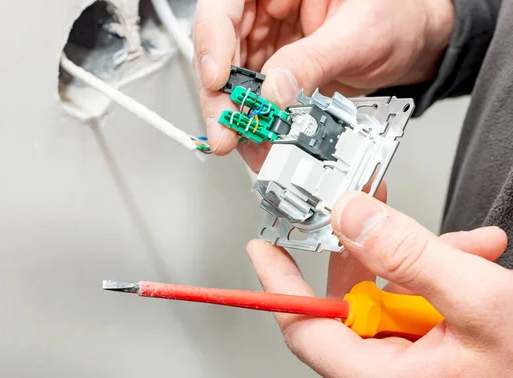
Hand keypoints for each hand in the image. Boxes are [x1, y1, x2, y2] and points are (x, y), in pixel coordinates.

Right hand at [192, 0, 454, 170]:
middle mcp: (267, 9)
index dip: (213, 40)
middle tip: (224, 126)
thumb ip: (313, 60)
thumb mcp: (360, 33)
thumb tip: (274, 91)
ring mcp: (269, 42)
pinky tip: (258, 141)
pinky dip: (256, 123)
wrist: (415, 43)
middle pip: (220, 48)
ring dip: (234, 115)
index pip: (225, 5)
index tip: (219, 78)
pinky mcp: (277, 72)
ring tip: (242, 141)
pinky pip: (256, 99)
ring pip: (232, 79)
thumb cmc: (399, 16)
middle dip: (220, 93)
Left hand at [246, 191, 511, 376]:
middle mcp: (393, 373)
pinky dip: (444, 274)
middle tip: (363, 210)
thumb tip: (350, 217)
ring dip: (418, 259)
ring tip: (459, 242)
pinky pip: (422, 305)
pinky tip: (477, 255)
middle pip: (349, 306)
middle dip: (364, 253)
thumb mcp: (480, 302)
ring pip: (391, 298)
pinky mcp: (439, 349)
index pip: (306, 331)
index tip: (262, 250)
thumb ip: (411, 257)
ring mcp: (417, 361)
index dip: (278, 288)